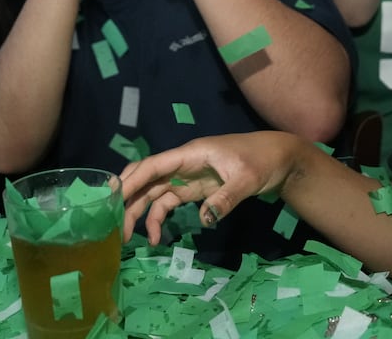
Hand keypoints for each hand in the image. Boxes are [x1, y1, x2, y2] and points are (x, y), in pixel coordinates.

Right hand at [119, 131, 302, 244]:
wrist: (280, 159)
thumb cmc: (261, 160)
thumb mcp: (247, 179)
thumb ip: (225, 198)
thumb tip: (205, 219)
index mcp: (190, 154)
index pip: (153, 166)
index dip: (131, 180)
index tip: (111, 197)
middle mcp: (182, 164)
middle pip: (146, 179)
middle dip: (127, 198)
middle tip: (113, 223)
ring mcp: (187, 177)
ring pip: (153, 193)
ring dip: (139, 212)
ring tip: (128, 237)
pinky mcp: (194, 189)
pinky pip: (168, 202)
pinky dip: (158, 218)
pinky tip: (156, 237)